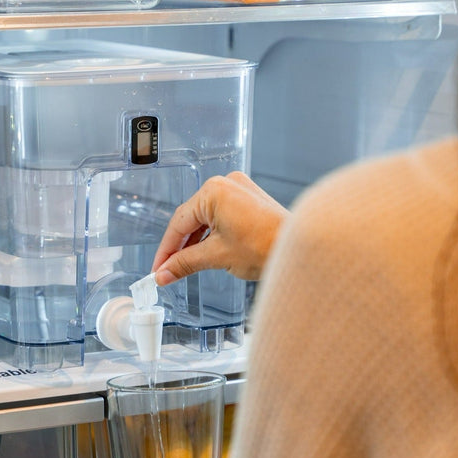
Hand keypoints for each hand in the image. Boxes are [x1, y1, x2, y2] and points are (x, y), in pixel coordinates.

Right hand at [152, 171, 287, 284]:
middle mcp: (225, 183)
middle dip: (180, 246)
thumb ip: (185, 263)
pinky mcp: (249, 198)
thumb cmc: (267, 245)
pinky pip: (221, 214)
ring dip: (196, 241)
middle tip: (168, 270)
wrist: (299, 247)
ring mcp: (239, 188)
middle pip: (192, 218)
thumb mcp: (217, 256)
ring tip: (186, 266)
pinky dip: (212, 234)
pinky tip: (205, 251)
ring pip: (206, 217)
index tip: (158, 269)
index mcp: (214, 191)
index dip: (166, 249)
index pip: (179, 222)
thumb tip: (164, 273)